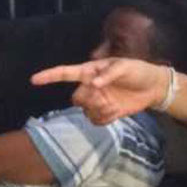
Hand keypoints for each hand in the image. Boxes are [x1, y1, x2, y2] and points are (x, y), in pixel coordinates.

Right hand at [30, 58, 168, 124]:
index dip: (49, 76)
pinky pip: (96, 121)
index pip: (65, 73)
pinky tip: (117, 112)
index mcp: (90, 71)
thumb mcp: (125, 66)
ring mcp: (97, 100)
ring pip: (86, 111)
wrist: (153, 87)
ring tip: (114, 105)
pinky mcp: (106, 112)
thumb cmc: (137, 70)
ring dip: (99, 111)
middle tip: (104, 97)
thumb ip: (108, 74)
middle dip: (88, 101)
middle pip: (76, 98)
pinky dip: (105, 119)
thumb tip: (94, 84)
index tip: (34, 80)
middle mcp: (90, 86)